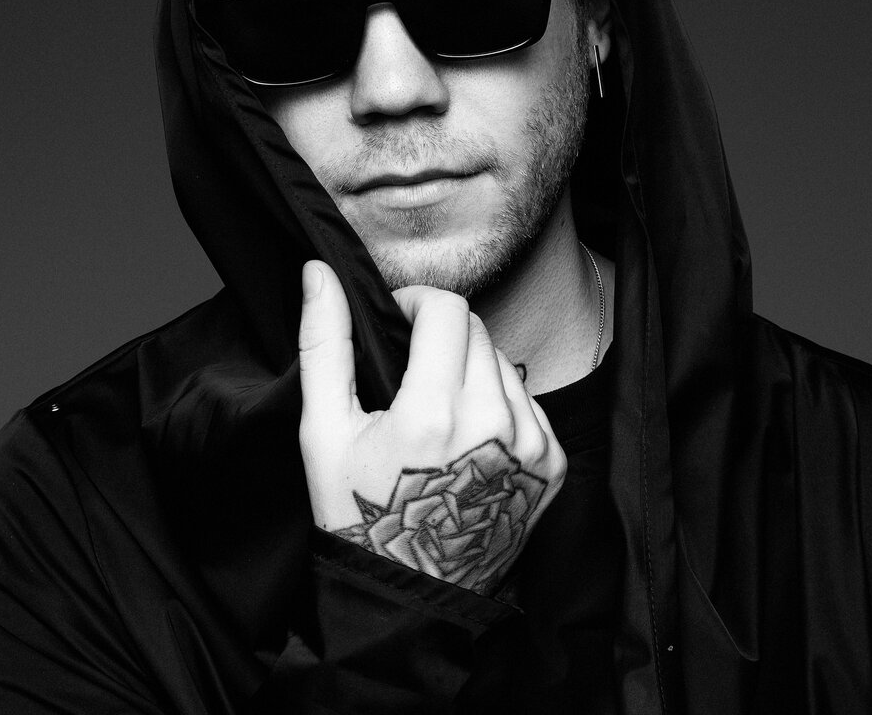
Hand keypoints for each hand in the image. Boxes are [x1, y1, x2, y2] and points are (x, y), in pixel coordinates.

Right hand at [298, 260, 566, 593]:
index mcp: (436, 413)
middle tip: (412, 370)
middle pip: (478, 330)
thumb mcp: (324, 431)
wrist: (407, 598)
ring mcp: (532, 448)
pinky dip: (500, 403)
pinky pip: (529, 402)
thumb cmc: (358, 515)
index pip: (448, 309)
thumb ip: (324, 344)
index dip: (416, 302)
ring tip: (439, 408)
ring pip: (505, 362)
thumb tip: (319, 273)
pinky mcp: (552, 466)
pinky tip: (469, 436)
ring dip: (472, 367)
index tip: (398, 321)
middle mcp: (495, 425)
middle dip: (442, 335)